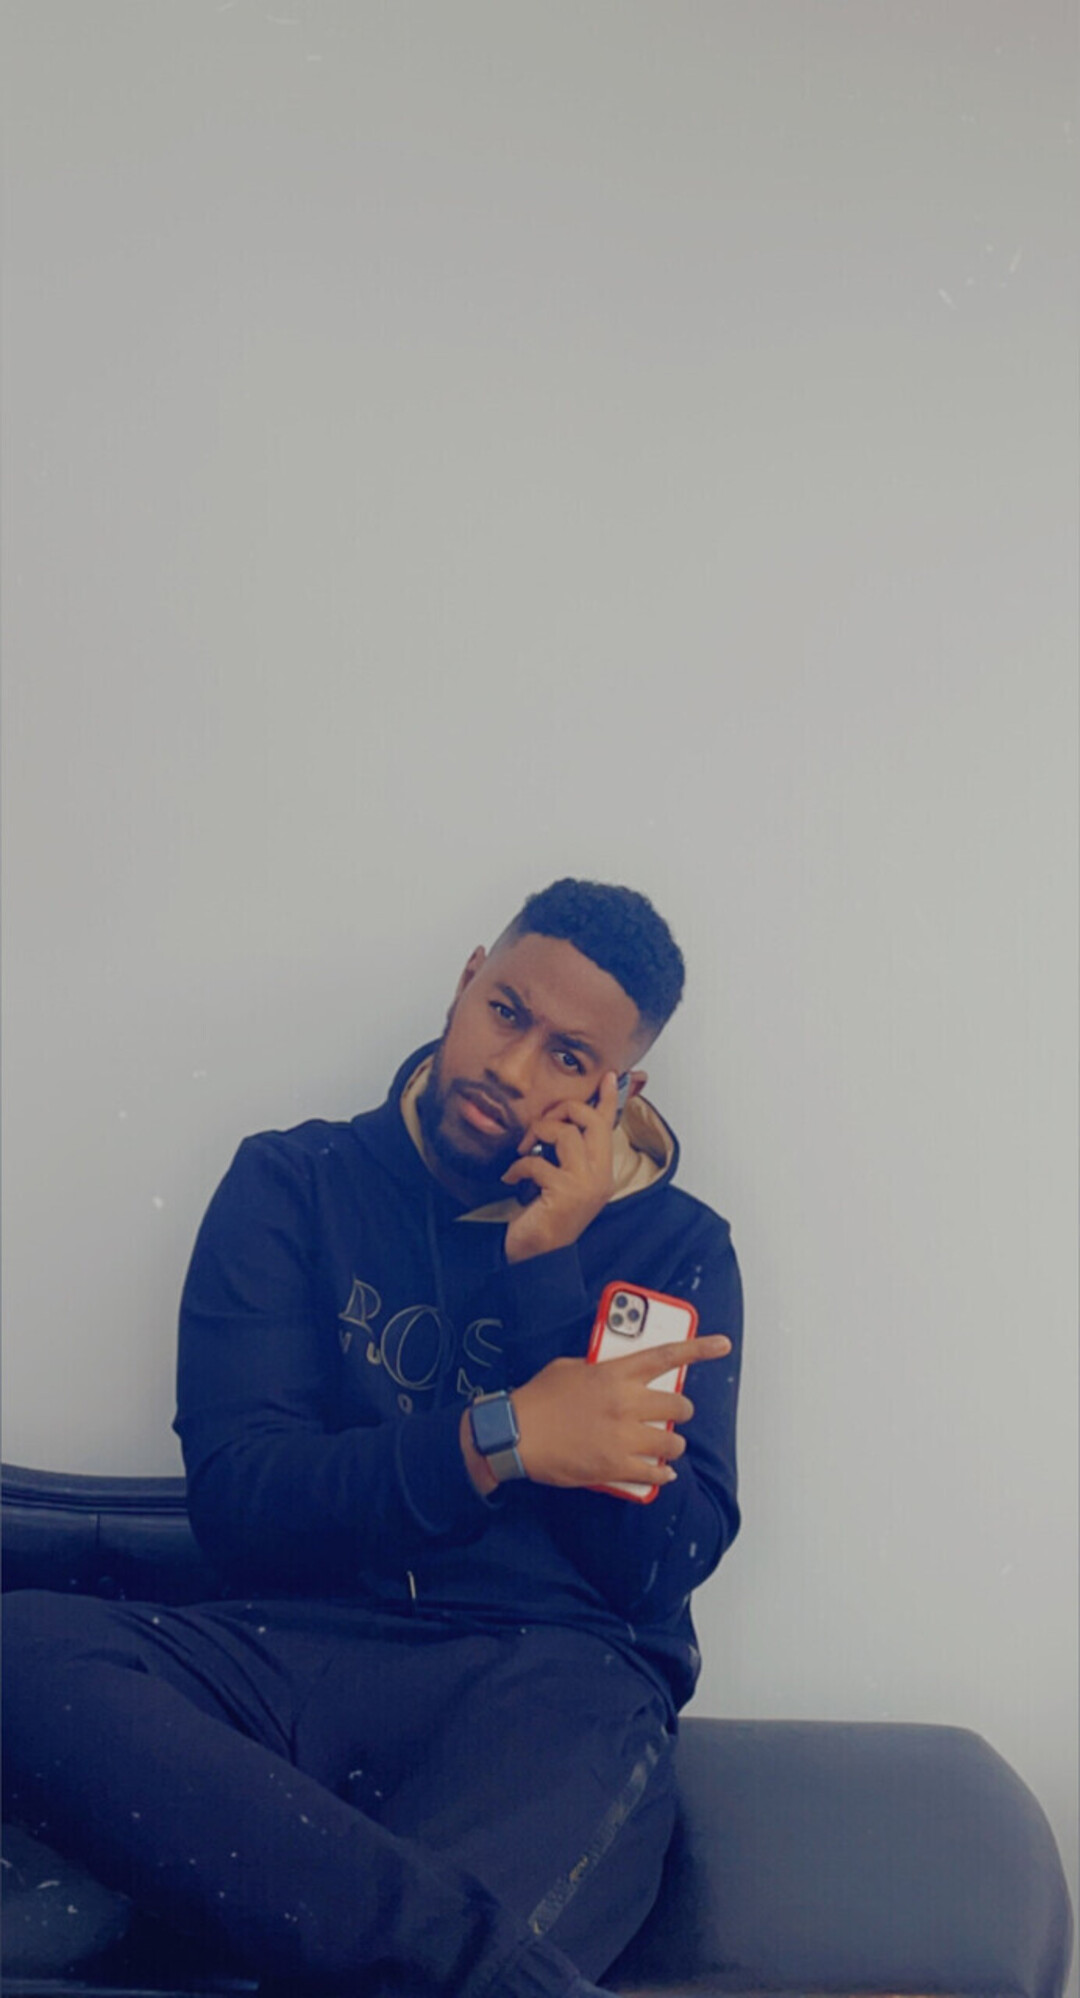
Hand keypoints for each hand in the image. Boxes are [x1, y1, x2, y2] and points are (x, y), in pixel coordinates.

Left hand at [500, 1071, 620, 1263]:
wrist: (538, 1256)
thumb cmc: (546, 1217)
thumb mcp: (561, 1180)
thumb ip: (566, 1154)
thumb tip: (560, 1123)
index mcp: (602, 1170)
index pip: (609, 1125)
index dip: (608, 1098)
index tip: (607, 1075)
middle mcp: (600, 1175)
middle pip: (590, 1119)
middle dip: (562, 1110)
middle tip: (541, 1124)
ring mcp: (585, 1184)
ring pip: (566, 1133)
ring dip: (537, 1135)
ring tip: (523, 1151)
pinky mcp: (565, 1193)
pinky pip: (539, 1161)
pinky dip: (518, 1167)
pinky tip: (511, 1179)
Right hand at [510, 1334, 732, 1489]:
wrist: (514, 1434)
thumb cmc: (538, 1399)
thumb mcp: (569, 1368)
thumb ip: (600, 1370)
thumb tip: (615, 1376)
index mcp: (614, 1373)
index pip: (666, 1356)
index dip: (699, 1349)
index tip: (723, 1344)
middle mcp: (626, 1402)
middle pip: (678, 1404)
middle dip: (680, 1410)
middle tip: (673, 1414)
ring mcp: (623, 1436)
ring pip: (672, 1441)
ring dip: (672, 1443)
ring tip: (665, 1445)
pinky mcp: (616, 1466)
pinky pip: (655, 1472)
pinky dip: (661, 1474)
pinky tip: (660, 1473)